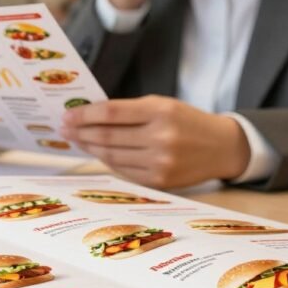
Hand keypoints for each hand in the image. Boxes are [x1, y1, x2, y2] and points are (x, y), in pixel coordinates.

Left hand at [60, 96, 249, 188]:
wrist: (221, 147)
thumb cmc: (188, 121)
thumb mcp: (164, 105)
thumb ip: (130, 110)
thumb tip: (90, 116)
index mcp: (161, 111)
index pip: (112, 112)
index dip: (85, 115)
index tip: (68, 115)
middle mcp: (161, 137)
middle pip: (108, 136)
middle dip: (81, 133)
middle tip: (65, 129)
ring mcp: (160, 163)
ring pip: (112, 156)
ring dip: (90, 148)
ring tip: (78, 140)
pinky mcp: (159, 181)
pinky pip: (124, 171)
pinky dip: (108, 162)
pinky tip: (98, 154)